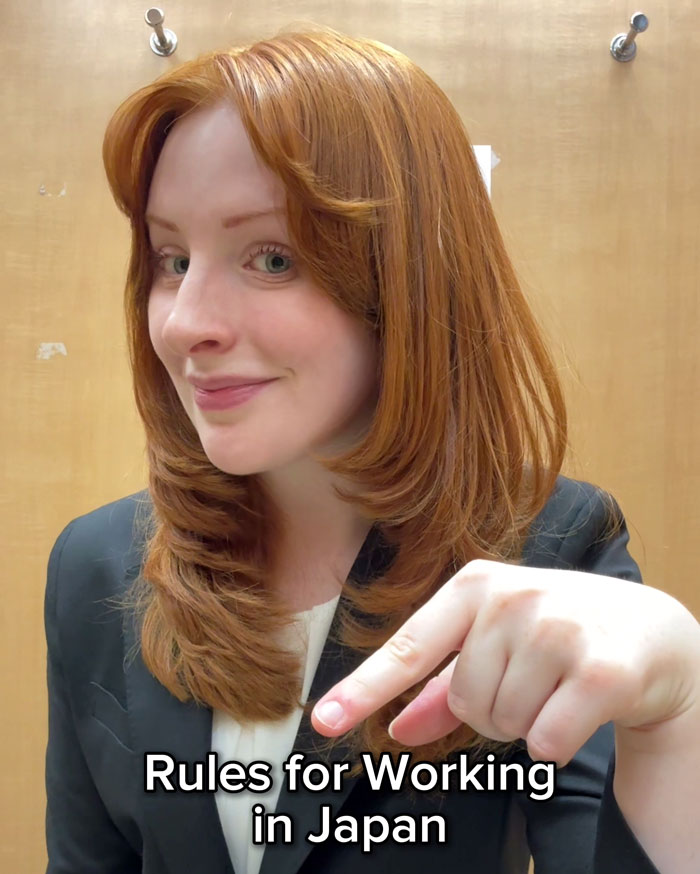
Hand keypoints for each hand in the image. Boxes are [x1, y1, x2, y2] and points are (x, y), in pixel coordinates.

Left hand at [311, 560, 699, 766]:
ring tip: (559, 685)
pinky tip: (581, 704)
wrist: (652, 630)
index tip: (324, 721)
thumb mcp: (498, 641)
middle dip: (493, 708)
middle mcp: (511, 598)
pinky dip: (556, 740)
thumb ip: (444, 686)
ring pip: (502, 724)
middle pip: (463, 701)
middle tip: (535, 678)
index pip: (410, 646)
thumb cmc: (561, 631)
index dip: (364, 689)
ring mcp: (556, 629)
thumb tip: (397, 730)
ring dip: (526, 722)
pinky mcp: (600, 669)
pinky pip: (544, 742)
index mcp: (475, 585)